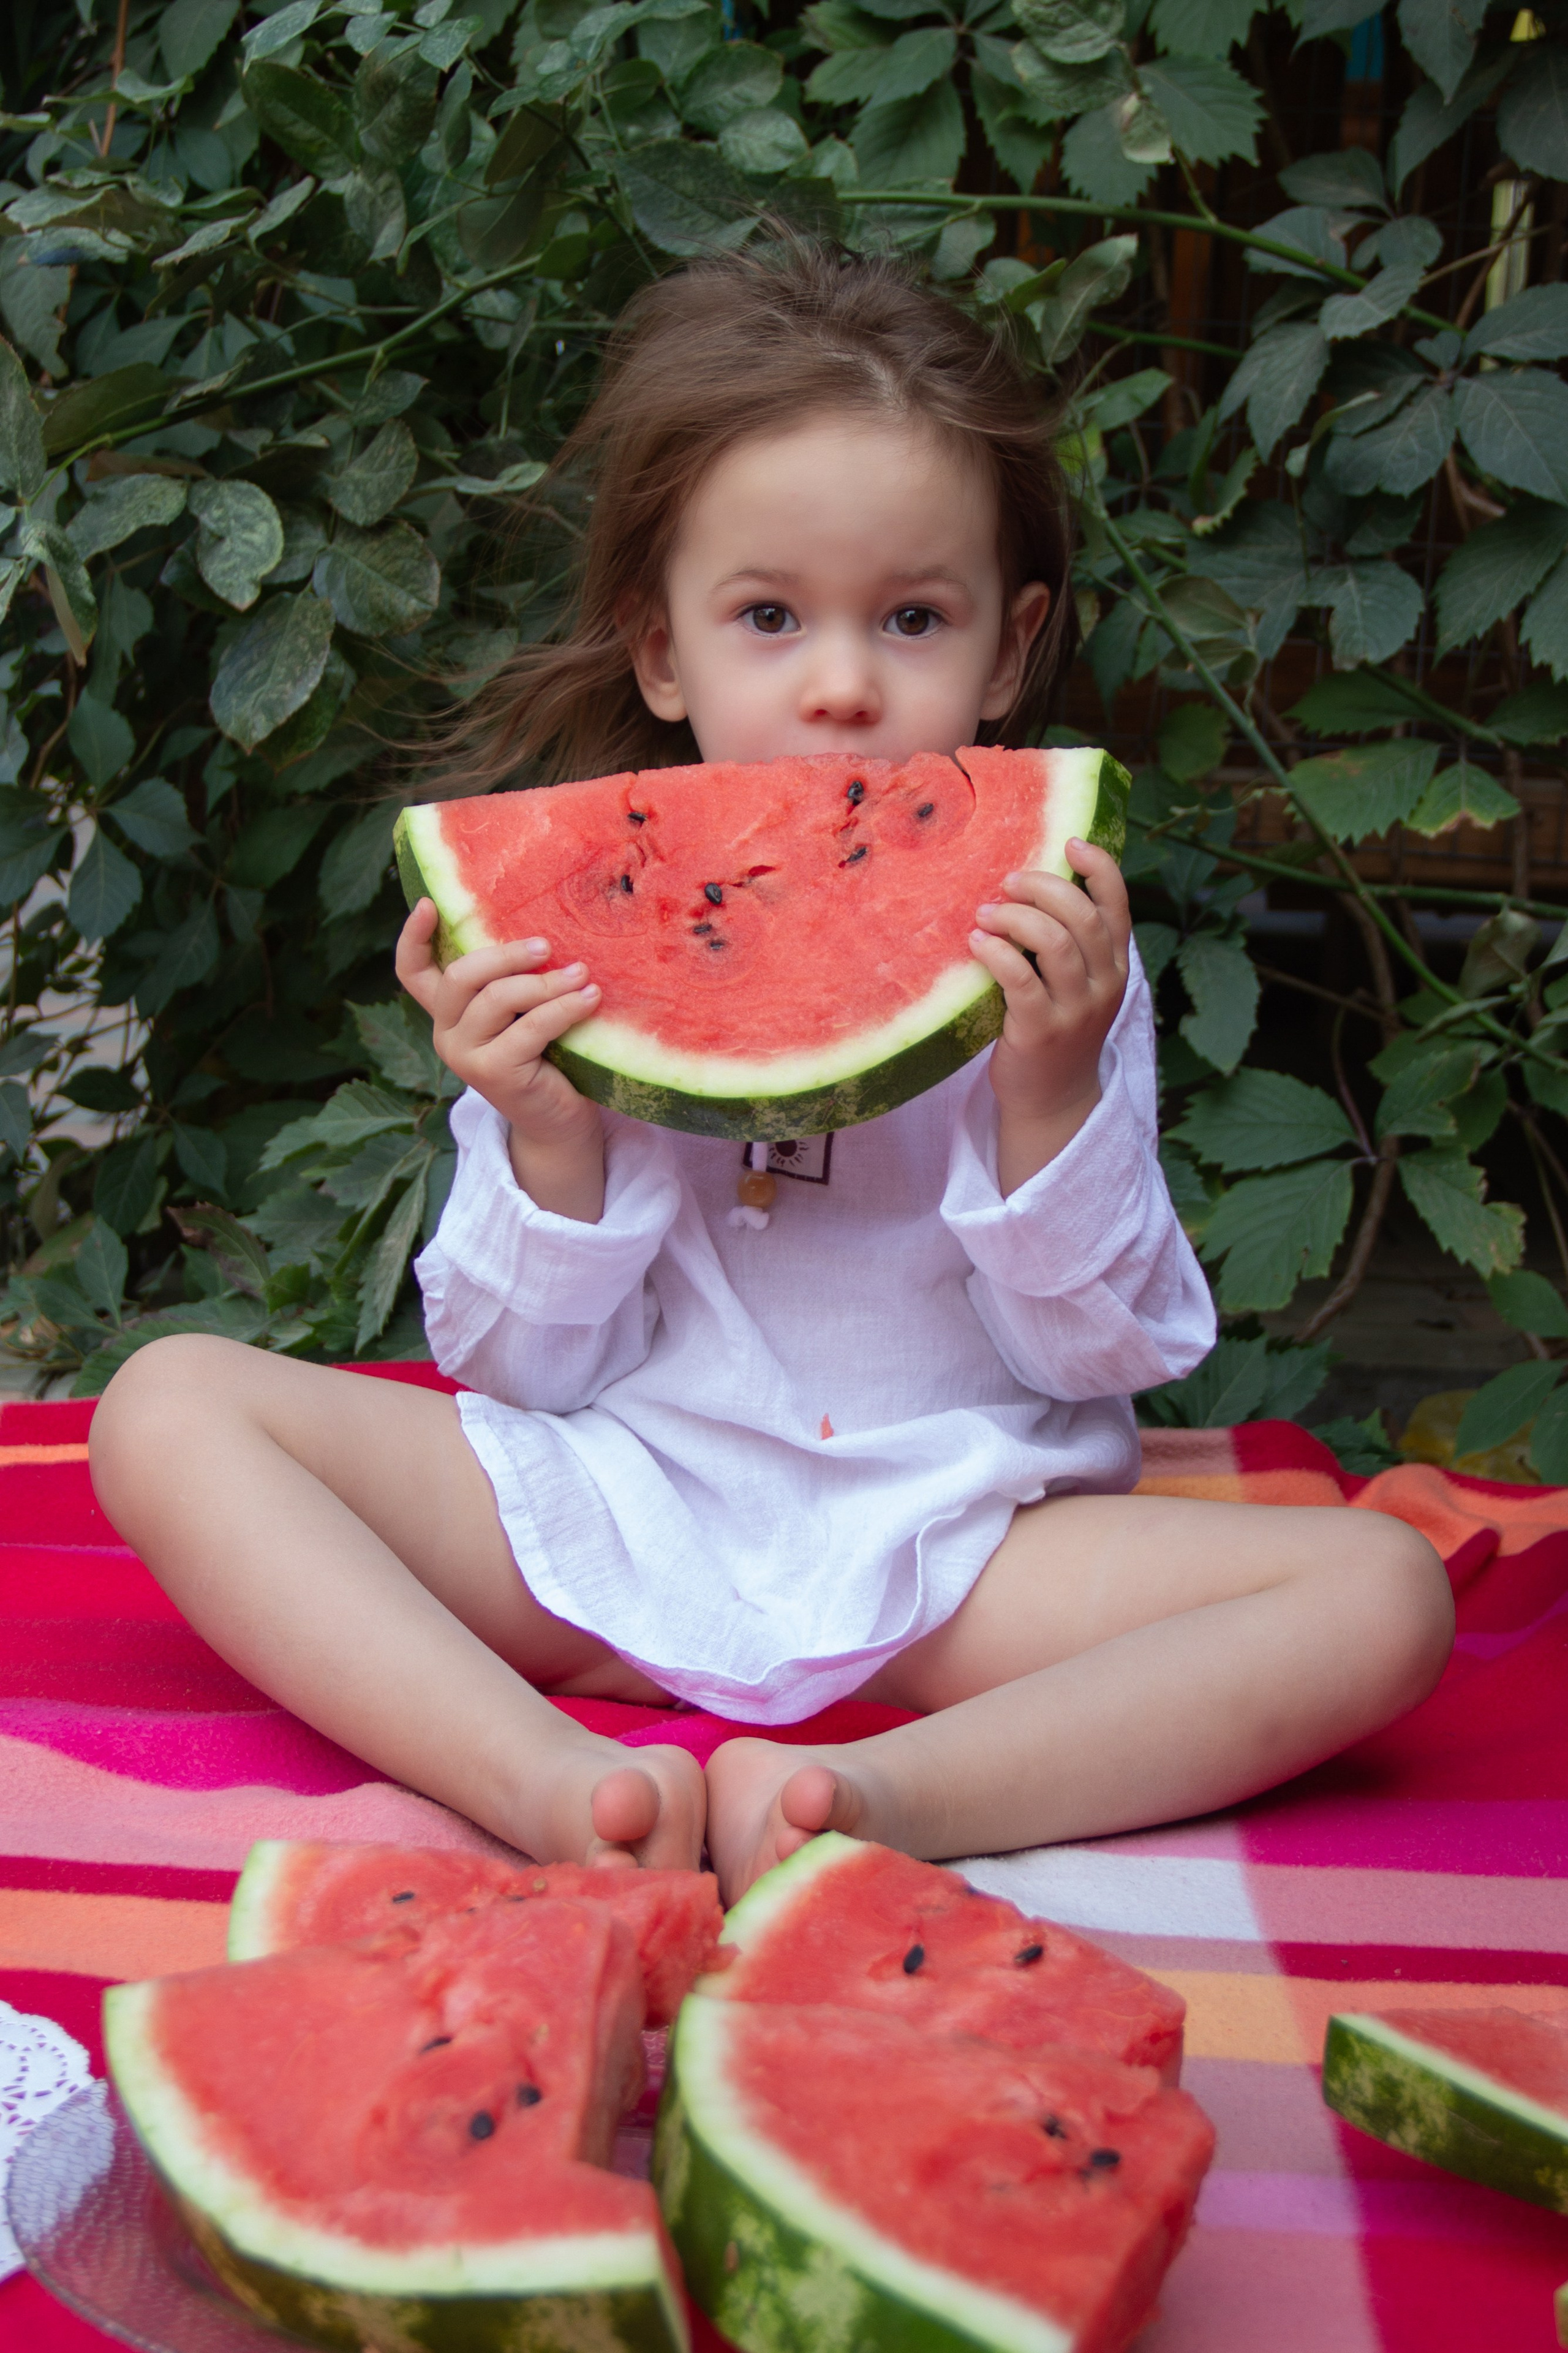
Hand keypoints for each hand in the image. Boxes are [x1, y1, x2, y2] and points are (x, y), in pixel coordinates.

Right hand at [396, 902, 605, 1218]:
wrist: (557, 1122)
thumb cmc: (546, 1058)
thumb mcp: (522, 1014)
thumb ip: (514, 984)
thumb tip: (542, 933)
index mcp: (448, 1015)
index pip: (413, 973)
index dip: (412, 937)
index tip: (429, 904)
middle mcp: (446, 1035)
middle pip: (462, 975)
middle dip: (506, 956)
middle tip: (547, 947)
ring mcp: (465, 1056)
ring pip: (498, 999)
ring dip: (546, 983)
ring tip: (582, 975)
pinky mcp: (493, 1073)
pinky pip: (530, 1027)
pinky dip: (564, 1008)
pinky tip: (590, 999)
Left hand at [970, 840, 1130, 1191]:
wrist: (1053, 1100)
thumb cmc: (1057, 1030)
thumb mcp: (1078, 986)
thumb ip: (1069, 943)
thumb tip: (1030, 884)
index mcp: (1116, 966)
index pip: (1118, 904)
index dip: (1099, 867)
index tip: (1068, 842)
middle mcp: (1104, 984)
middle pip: (1081, 915)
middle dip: (1041, 887)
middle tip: (1007, 882)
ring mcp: (1076, 1010)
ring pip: (1054, 942)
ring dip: (1014, 917)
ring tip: (985, 914)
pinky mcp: (1041, 1032)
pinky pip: (1020, 978)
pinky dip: (996, 952)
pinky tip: (977, 943)